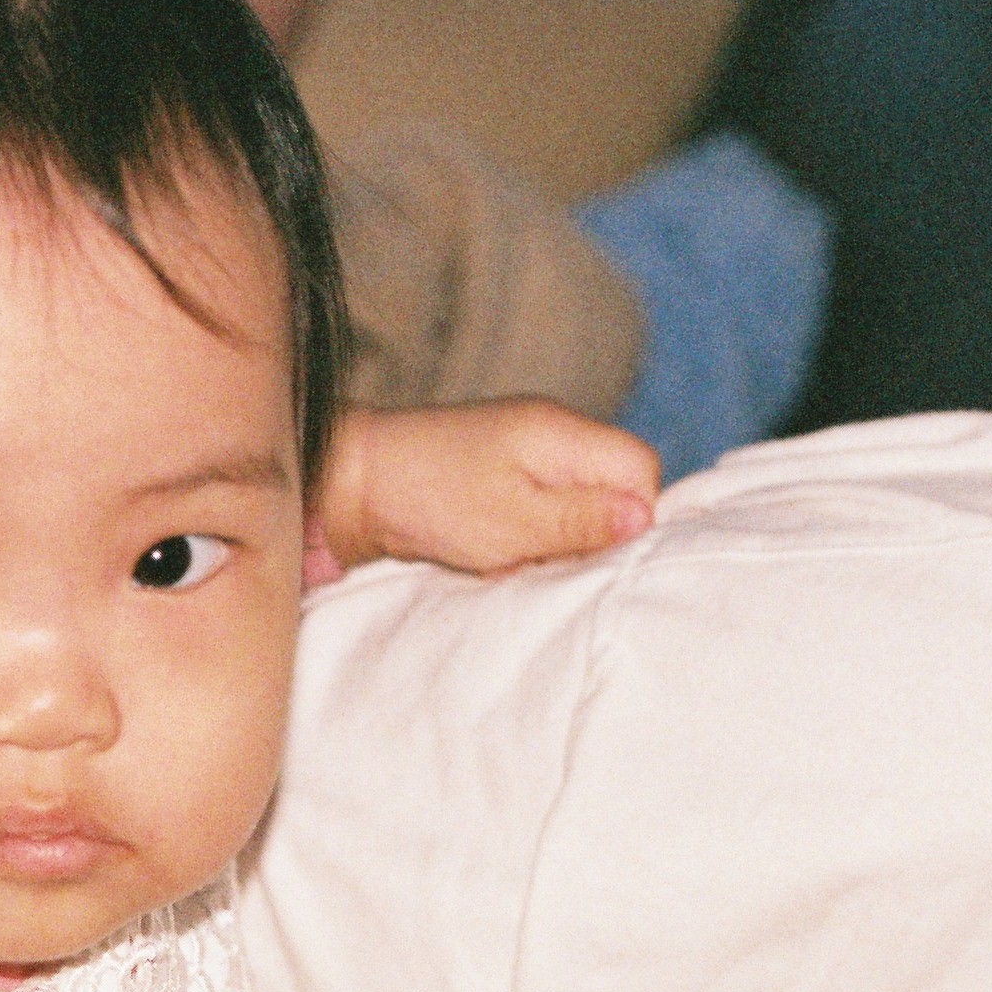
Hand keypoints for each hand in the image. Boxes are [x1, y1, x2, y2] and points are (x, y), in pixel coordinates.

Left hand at [317, 399, 658, 577]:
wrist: (347, 482)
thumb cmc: (427, 497)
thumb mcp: (513, 521)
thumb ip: (580, 520)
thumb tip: (644, 517)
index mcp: (562, 433)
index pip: (640, 470)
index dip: (630, 518)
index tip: (590, 553)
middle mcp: (549, 433)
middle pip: (609, 489)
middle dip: (587, 535)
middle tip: (541, 558)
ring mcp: (521, 451)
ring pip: (572, 506)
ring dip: (550, 542)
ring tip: (506, 555)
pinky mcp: (495, 473)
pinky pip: (534, 511)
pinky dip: (520, 538)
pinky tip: (489, 551)